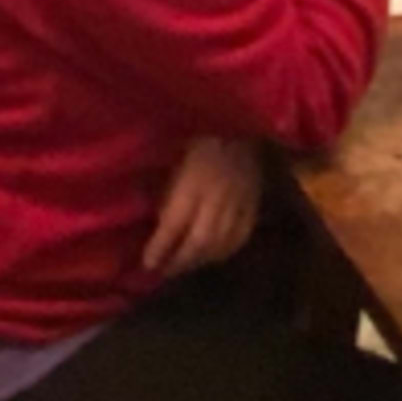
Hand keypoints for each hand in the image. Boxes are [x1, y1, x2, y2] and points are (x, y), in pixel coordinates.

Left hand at [142, 137, 262, 277]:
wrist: (239, 128)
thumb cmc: (198, 141)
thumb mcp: (174, 162)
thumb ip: (167, 194)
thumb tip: (157, 225)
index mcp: (193, 182)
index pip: (174, 223)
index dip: (160, 247)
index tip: (147, 264)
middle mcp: (217, 196)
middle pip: (199, 240)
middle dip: (180, 261)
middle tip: (165, 272)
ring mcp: (239, 202)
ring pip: (221, 243)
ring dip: (201, 261)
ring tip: (185, 267)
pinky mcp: (254, 205)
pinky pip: (241, 237)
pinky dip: (225, 252)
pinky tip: (212, 257)